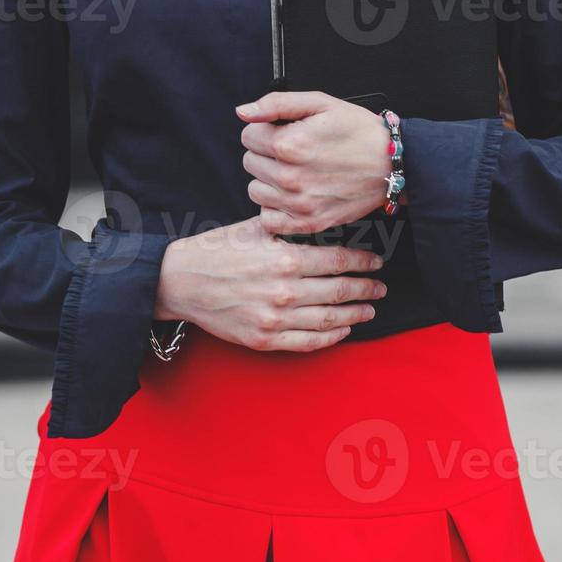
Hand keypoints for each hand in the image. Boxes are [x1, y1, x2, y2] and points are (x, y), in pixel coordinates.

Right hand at [154, 217, 386, 351]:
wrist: (180, 282)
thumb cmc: (217, 251)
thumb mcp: (254, 228)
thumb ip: (290, 227)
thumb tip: (321, 219)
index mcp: (285, 259)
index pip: (338, 261)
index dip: (362, 262)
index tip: (375, 262)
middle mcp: (284, 291)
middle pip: (340, 291)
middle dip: (366, 289)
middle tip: (381, 287)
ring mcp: (275, 319)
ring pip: (329, 320)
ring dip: (355, 315)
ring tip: (369, 309)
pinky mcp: (264, 340)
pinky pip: (308, 342)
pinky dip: (331, 337)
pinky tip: (342, 330)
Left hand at [237, 91, 390, 234]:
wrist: (391, 164)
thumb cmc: (360, 132)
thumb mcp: (320, 103)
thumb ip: (276, 104)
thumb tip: (243, 112)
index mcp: (290, 144)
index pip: (248, 136)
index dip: (265, 130)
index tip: (284, 132)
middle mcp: (290, 176)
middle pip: (249, 162)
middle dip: (267, 153)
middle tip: (294, 152)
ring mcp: (298, 203)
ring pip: (255, 190)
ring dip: (269, 181)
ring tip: (296, 172)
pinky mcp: (307, 223)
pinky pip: (269, 219)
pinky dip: (276, 209)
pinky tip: (292, 195)